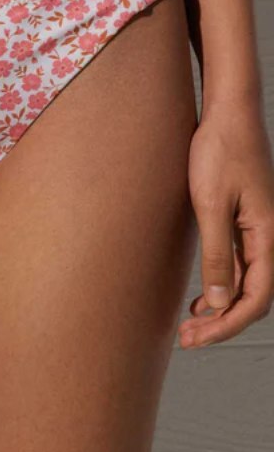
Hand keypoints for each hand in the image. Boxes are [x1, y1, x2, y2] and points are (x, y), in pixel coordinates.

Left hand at [181, 105, 273, 347]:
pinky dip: (223, 287)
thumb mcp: (211, 204)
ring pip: (248, 284)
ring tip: (189, 326)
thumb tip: (219, 303)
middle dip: (222, 323)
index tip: (197, 337)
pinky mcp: (246, 221)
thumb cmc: (220, 151)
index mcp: (269, 235)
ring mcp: (260, 230)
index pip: (256, 298)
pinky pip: (241, 266)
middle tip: (186, 339)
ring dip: (221, 308)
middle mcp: (271, 237)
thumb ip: (217, 255)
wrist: (227, 112)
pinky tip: (201, 298)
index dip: (228, 324)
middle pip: (254, 297)